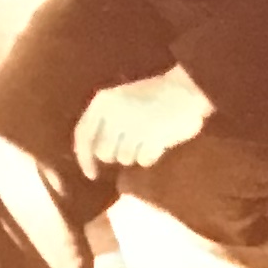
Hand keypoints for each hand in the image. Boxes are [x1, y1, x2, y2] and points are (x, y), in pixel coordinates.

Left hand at [71, 64, 209, 176]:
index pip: (83, 135)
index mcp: (102, 102)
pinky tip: (157, 144)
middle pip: (104, 152)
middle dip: (116, 154)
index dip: (84, 158)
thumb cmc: (151, 97)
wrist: (184, 91)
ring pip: (124, 158)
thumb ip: (104, 122)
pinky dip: (150, 156)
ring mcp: (134, 125)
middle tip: (131, 145)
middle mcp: (114, 114)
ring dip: (135, 155)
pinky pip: (144, 160)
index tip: (92, 175)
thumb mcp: (119, 101)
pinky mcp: (154, 136)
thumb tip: (96, 154)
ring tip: (146, 139)